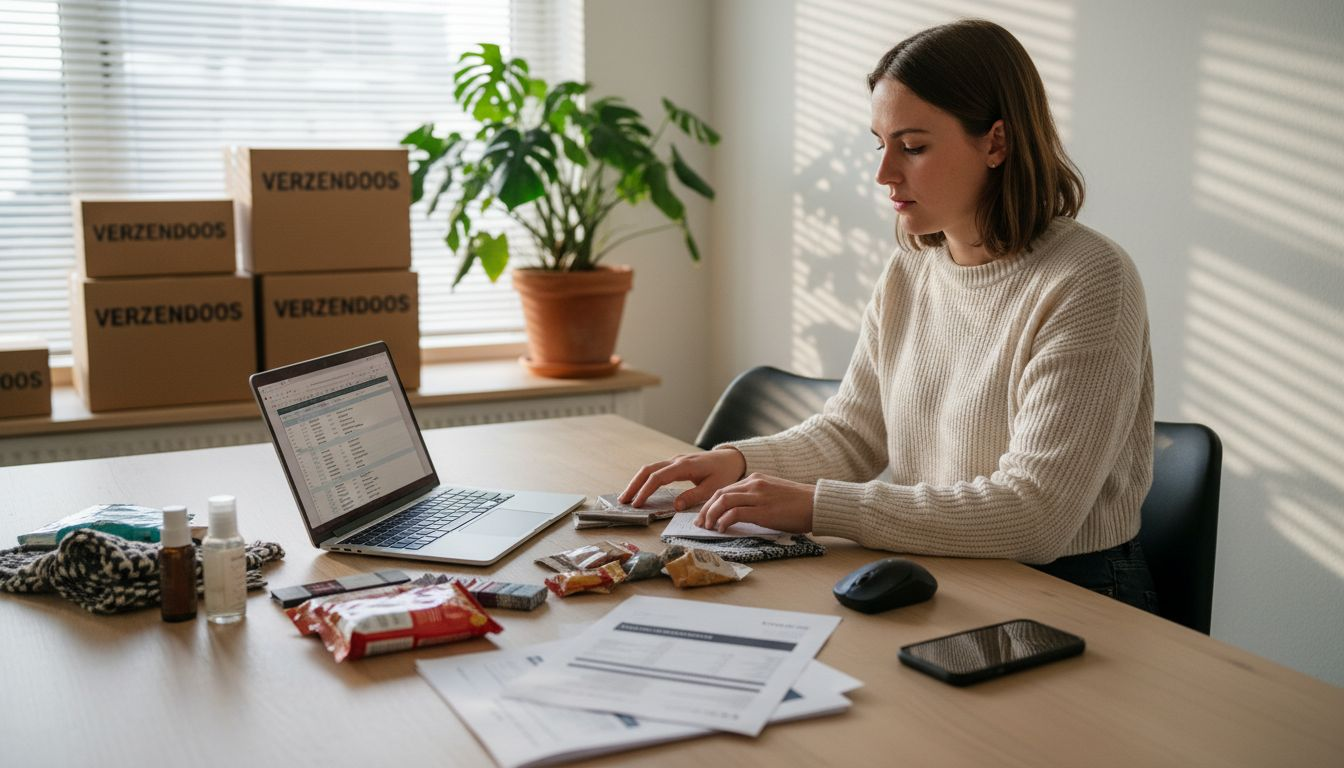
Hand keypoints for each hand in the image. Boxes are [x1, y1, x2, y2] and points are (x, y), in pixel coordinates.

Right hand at [620, 448, 746, 510]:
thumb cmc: (724, 473)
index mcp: (684, 466)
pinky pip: (656, 470)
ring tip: (627, 497)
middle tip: (623, 501)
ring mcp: (675, 460)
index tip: (637, 504)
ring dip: (637, 482)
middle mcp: (676, 461)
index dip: (646, 491)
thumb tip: (675, 506)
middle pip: (648, 470)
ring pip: (649, 468)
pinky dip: (645, 479)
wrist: (731, 458)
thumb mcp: (713, 488)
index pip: (658, 477)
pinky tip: (640, 489)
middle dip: (634, 485)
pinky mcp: (675, 464)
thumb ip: (694, 496)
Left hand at [696, 473, 815, 533]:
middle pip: (720, 493)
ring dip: (711, 515)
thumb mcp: (774, 494)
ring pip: (723, 501)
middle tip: (699, 523)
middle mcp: (754, 484)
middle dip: (706, 509)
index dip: (711, 502)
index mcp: (756, 479)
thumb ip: (757, 497)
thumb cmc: (798, 503)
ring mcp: (758, 496)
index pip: (725, 488)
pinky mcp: (763, 510)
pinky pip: (735, 513)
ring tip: (707, 527)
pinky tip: (721, 529)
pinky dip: (724, 521)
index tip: (704, 514)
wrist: (817, 504)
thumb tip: (740, 512)